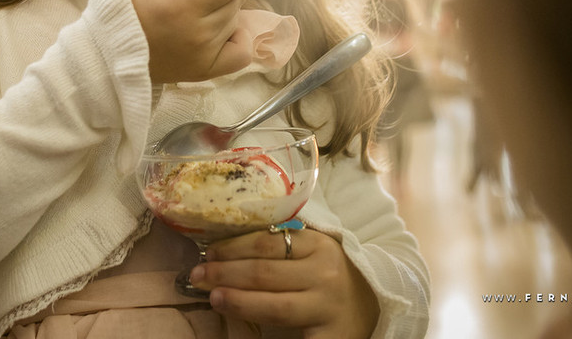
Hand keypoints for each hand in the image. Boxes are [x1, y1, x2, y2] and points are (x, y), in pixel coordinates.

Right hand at [119, 0, 255, 84]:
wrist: (106, 52)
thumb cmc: (122, 7)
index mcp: (183, 5)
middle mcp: (200, 33)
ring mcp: (205, 56)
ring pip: (236, 18)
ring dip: (227, 3)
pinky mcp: (206, 71)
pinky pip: (241, 52)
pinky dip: (238, 36)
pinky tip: (222, 27)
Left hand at [190, 227, 380, 338]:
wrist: (375, 303)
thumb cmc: (332, 273)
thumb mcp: (313, 251)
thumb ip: (282, 246)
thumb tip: (225, 248)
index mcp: (318, 244)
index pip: (266, 242)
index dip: (232, 247)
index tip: (207, 252)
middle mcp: (325, 273)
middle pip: (264, 272)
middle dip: (225, 273)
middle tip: (196, 275)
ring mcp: (327, 306)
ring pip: (273, 305)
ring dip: (237, 301)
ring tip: (213, 297)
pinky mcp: (330, 336)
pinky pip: (290, 333)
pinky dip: (262, 328)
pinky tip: (241, 323)